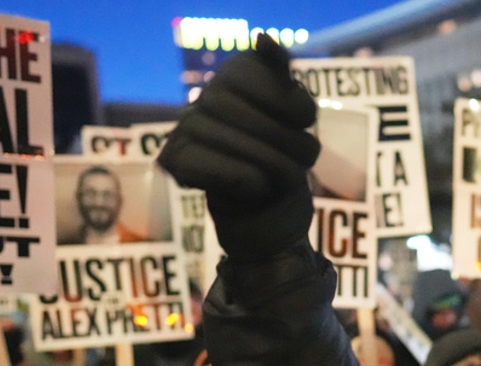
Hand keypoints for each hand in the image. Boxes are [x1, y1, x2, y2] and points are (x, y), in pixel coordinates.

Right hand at [158, 34, 319, 260]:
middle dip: (290, 142)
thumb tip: (263, 42)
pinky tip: (258, 187)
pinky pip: (223, 169)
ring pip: (240, 144)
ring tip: (286, 175)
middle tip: (305, 157)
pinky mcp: (175, 160)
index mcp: (234, 74)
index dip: (291, 102)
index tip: (304, 121)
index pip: (257, 75)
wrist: (267, 209)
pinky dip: (251, 182)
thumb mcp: (296, 116)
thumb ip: (283, 79)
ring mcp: (185, 127)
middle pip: (251, 116)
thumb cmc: (284, 156)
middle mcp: (204, 95)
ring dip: (277, 167)